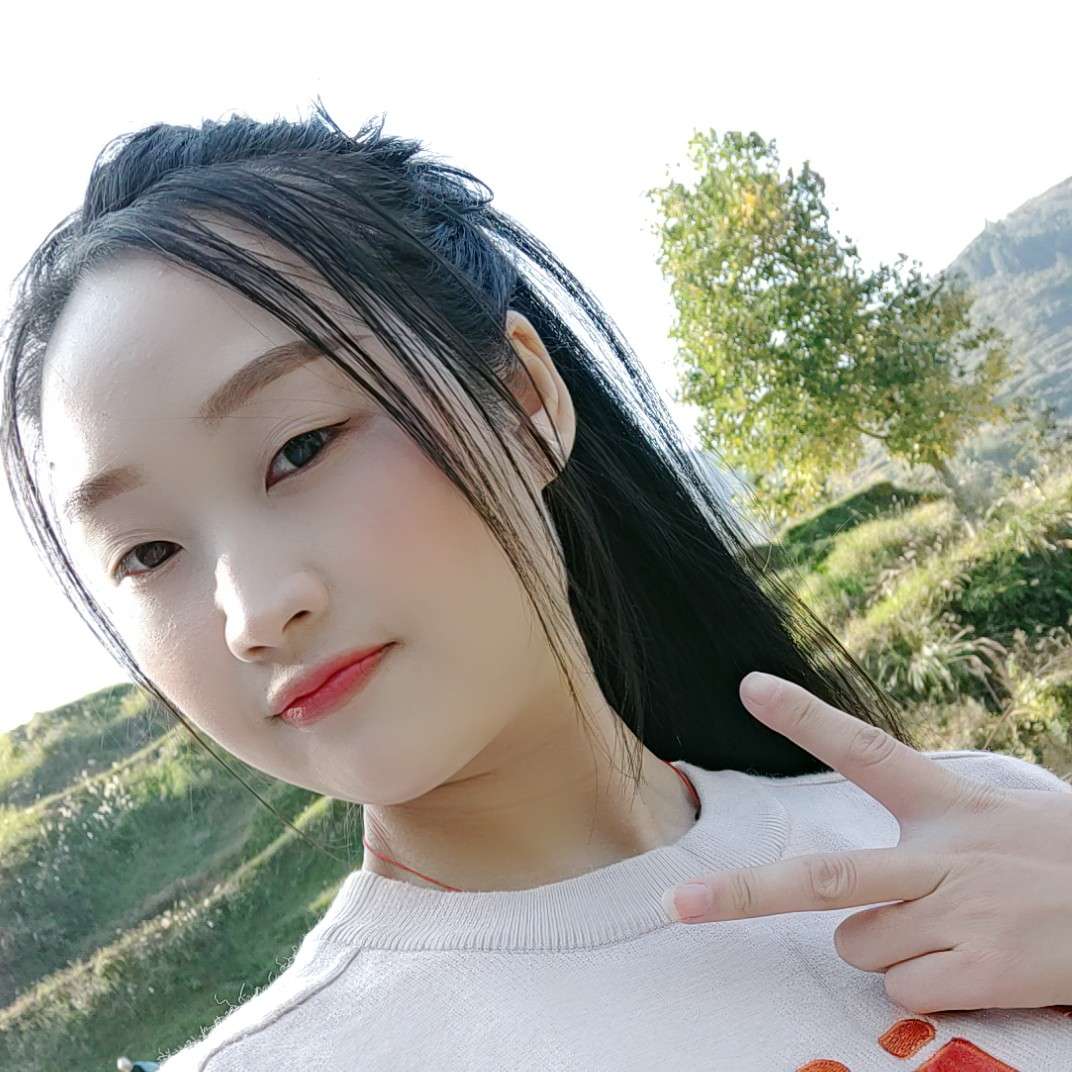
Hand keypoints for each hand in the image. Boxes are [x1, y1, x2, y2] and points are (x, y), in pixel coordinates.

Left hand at [660, 671, 1071, 1014]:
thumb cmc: (1063, 863)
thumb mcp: (999, 822)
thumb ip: (930, 841)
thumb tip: (859, 901)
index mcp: (947, 805)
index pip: (866, 748)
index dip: (806, 717)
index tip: (749, 686)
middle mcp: (942, 858)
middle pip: (825, 876)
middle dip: (744, 893)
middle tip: (678, 907)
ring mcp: (959, 916)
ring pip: (860, 945)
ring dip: (886, 947)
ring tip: (949, 931)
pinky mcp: (983, 971)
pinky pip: (904, 992)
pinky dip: (923, 987)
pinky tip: (973, 968)